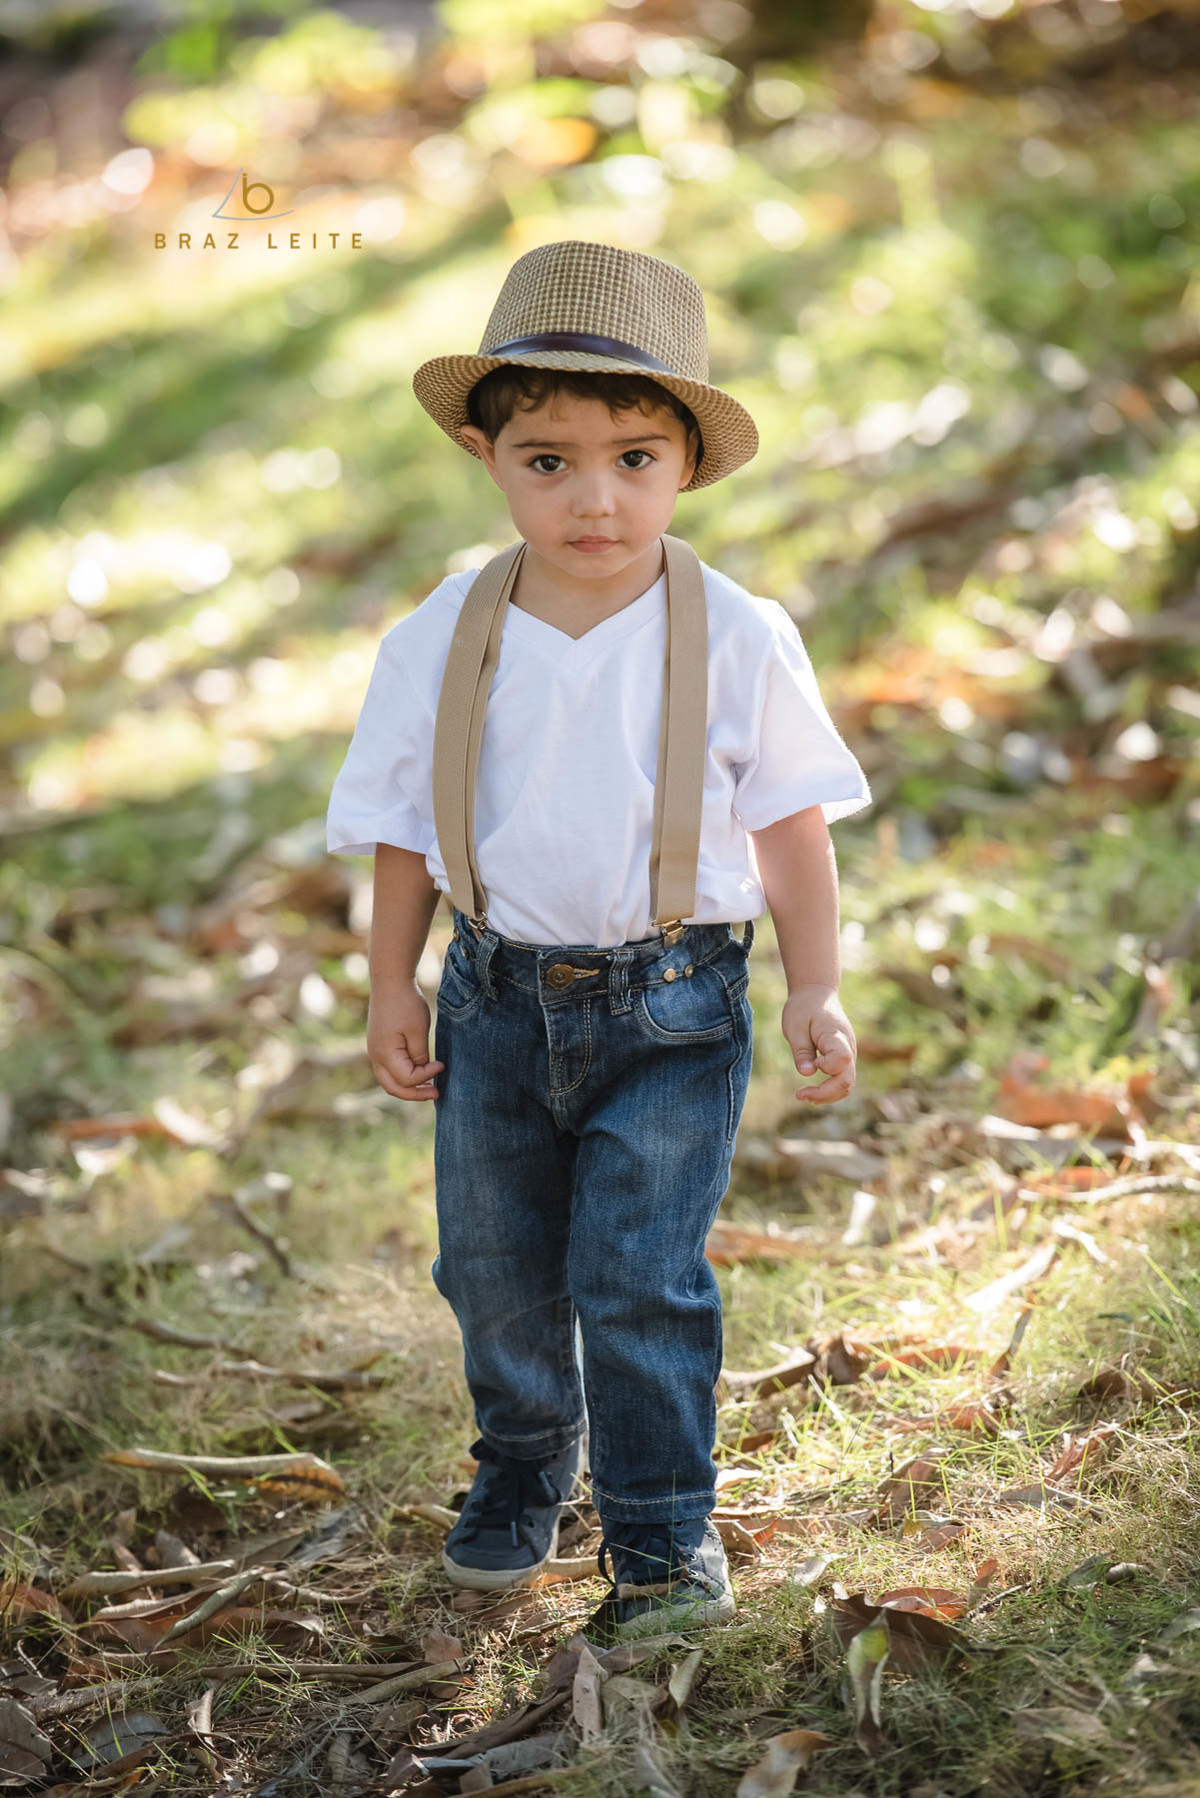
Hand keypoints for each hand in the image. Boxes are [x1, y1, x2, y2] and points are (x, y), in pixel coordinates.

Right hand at [367, 980, 444, 1101]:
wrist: (390, 980)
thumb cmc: (406, 1003)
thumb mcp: (418, 1030)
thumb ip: (419, 1055)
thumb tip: (422, 1072)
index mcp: (384, 1054)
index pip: (406, 1079)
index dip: (426, 1077)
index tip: (441, 1065)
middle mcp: (375, 1056)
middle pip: (393, 1088)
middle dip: (415, 1094)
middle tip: (436, 1094)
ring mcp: (375, 1051)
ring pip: (389, 1081)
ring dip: (408, 1086)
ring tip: (428, 1086)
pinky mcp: (379, 1045)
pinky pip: (389, 1069)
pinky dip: (403, 1076)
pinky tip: (419, 1071)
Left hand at [782, 985, 855, 1103]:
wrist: (817, 994)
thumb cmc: (804, 1008)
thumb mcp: (795, 1027)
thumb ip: (802, 1050)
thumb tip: (807, 1073)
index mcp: (836, 1035)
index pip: (842, 1059)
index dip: (827, 1067)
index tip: (812, 1063)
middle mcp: (848, 1046)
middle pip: (848, 1079)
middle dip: (826, 1093)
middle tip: (800, 1095)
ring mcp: (849, 1053)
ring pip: (847, 1083)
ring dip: (828, 1095)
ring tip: (804, 1096)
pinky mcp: (845, 1058)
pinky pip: (843, 1079)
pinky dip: (830, 1089)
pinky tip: (812, 1092)